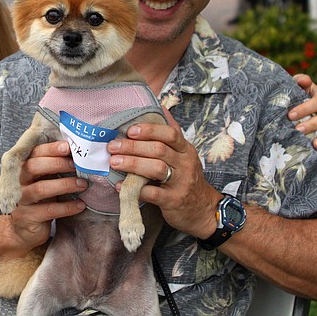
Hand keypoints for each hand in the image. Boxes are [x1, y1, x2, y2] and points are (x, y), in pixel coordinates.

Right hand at [5, 141, 86, 248]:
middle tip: (77, 165)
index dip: (51, 149)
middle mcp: (18, 182)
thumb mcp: (44, 181)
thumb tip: (79, 153)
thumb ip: (54, 168)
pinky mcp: (26, 218)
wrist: (24, 231)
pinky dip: (67, 207)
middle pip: (33, 167)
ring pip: (41, 189)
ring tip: (83, 185)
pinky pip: (48, 210)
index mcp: (23, 169)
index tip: (68, 146)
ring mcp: (21, 201)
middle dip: (57, 163)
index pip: (34, 153)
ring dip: (65, 185)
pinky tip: (80, 205)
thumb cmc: (40, 201)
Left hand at [107, 110, 218, 238]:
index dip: (149, 130)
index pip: (170, 134)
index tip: (130, 130)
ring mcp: (180, 183)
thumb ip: (172, 134)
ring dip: (132, 164)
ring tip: (114, 162)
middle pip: (159, 150)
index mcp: (185, 150)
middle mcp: (185, 164)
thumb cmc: (187, 178)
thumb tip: (160, 107)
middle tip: (113, 146)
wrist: (203, 210)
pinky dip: (134, 188)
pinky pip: (152, 193)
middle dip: (133, 147)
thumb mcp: (185, 155)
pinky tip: (120, 186)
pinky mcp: (173, 201)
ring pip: (156, 169)